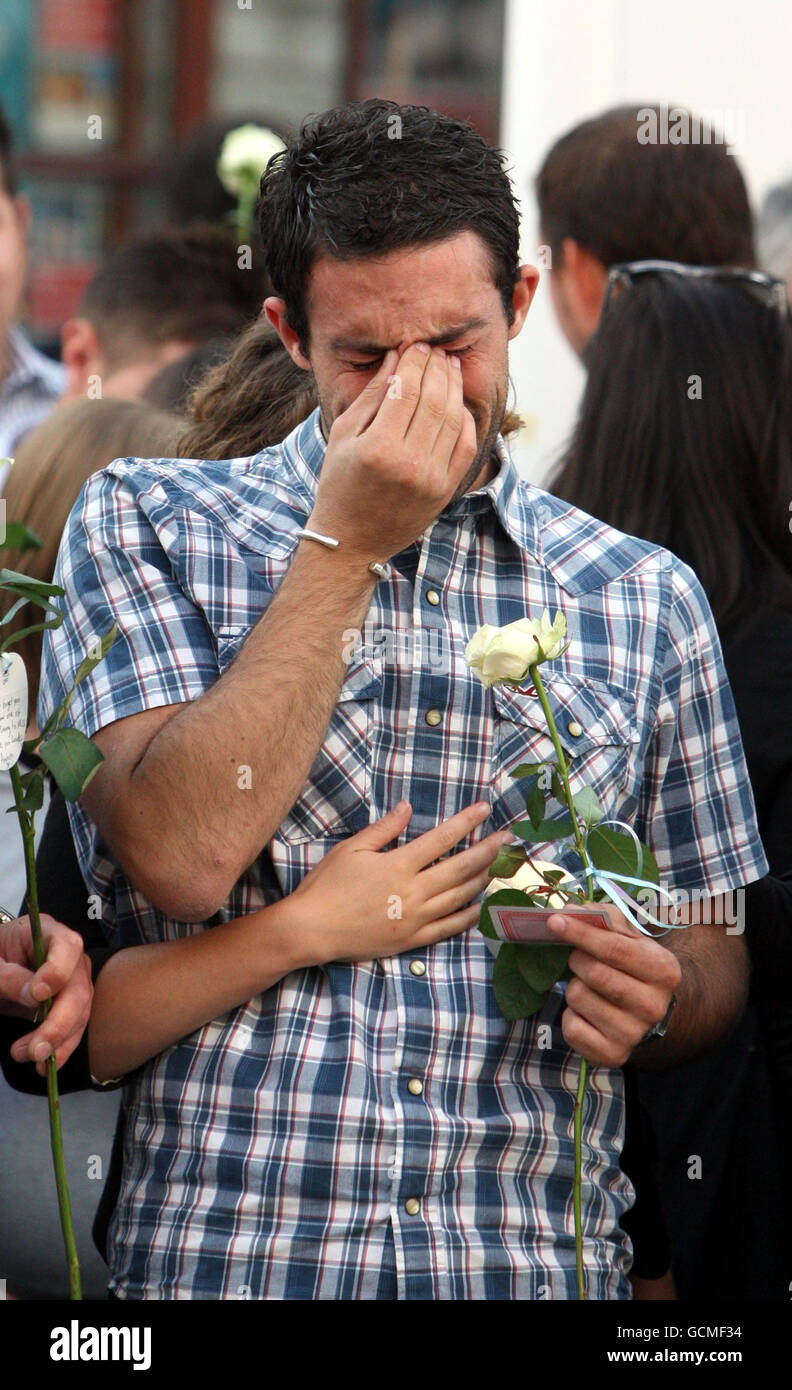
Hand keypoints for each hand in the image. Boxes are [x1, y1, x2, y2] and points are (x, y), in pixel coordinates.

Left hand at [1, 914, 92, 1073]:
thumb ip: (8, 976)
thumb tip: (34, 996)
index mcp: (48, 933)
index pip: (67, 946)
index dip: (58, 971)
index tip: (37, 994)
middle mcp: (69, 958)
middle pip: (78, 989)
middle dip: (59, 1023)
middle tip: (36, 1049)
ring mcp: (73, 982)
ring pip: (79, 1015)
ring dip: (56, 1042)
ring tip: (27, 1056)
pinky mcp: (70, 1006)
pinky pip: (74, 1030)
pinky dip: (61, 1050)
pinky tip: (45, 1066)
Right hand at [287, 800, 512, 966]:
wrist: (311, 929)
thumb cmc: (327, 886)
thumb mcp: (351, 849)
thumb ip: (384, 829)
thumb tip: (407, 807)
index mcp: (399, 864)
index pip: (442, 839)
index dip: (466, 822)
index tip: (485, 810)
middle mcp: (413, 891)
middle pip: (461, 867)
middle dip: (488, 850)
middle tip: (508, 838)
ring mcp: (415, 917)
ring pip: (460, 897)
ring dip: (484, 879)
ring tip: (500, 866)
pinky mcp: (412, 939)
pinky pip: (449, 927)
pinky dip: (469, 916)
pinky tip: (482, 905)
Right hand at [308, 342, 476, 560]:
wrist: (352, 541)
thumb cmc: (339, 484)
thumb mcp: (344, 436)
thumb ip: (372, 396)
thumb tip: (396, 358)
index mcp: (379, 447)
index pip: (406, 389)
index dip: (415, 361)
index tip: (416, 344)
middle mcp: (410, 463)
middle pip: (434, 400)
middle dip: (437, 368)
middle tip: (436, 350)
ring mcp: (432, 479)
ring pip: (454, 419)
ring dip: (454, 388)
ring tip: (449, 367)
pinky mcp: (445, 490)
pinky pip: (465, 445)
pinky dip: (464, 419)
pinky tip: (457, 401)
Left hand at [546, 904, 681, 1066]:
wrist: (650, 1014)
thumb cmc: (634, 967)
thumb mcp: (630, 938)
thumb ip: (603, 918)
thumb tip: (569, 912)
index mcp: (664, 971)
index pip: (614, 949)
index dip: (581, 933)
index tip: (554, 921)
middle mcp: (654, 1006)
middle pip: (595, 973)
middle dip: (577, 960)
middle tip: (577, 958)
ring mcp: (634, 1034)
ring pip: (579, 998)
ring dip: (574, 987)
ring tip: (588, 988)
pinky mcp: (613, 1055)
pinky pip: (572, 1028)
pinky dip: (570, 1016)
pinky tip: (587, 1013)